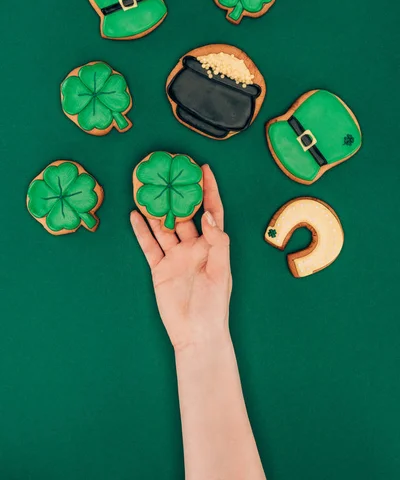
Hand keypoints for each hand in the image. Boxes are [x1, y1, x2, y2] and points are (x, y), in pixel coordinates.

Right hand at [130, 164, 231, 351]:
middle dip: (177, 195)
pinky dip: (141, 231)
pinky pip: (149, 246)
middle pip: (184, 215)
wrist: (196, 334)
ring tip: (146, 189)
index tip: (204, 169)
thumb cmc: (214, 305)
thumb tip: (208, 216)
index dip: (209, 190)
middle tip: (168, 174)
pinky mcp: (160, 268)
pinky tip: (134, 216)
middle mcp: (193, 247)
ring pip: (164, 227)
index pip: (212, 212)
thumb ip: (218, 242)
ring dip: (156, 210)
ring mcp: (175, 256)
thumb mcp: (221, 271)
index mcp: (212, 245)